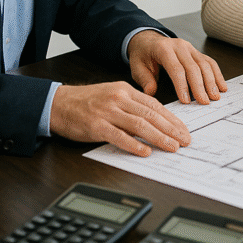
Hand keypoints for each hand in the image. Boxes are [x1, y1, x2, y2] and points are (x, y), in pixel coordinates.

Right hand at [49, 82, 191, 155]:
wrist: (58, 103)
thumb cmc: (86, 101)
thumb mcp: (112, 95)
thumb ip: (132, 105)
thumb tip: (155, 121)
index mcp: (125, 90)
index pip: (155, 105)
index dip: (172, 119)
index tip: (183, 130)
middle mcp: (118, 99)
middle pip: (151, 115)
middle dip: (171, 129)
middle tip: (184, 140)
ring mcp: (107, 112)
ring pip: (139, 125)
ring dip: (159, 137)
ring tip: (171, 147)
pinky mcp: (96, 126)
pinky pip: (119, 136)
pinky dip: (134, 145)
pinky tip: (145, 151)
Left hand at [128, 30, 225, 104]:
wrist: (148, 41)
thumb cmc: (143, 55)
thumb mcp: (136, 66)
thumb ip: (144, 79)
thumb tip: (151, 91)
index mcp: (163, 49)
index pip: (176, 68)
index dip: (182, 85)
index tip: (186, 100)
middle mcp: (179, 46)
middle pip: (193, 67)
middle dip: (200, 86)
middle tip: (205, 102)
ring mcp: (190, 48)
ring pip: (205, 64)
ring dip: (212, 81)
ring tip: (215, 96)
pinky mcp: (196, 52)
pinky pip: (210, 62)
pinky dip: (217, 74)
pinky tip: (221, 86)